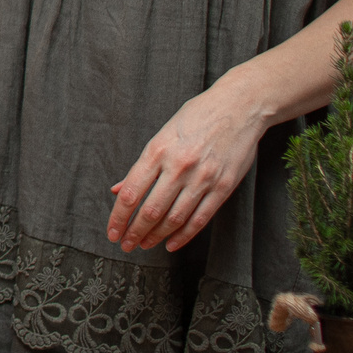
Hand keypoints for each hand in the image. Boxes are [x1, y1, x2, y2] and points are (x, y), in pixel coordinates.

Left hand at [107, 77, 268, 252]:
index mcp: (157, 150)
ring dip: (156, 237)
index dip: (119, 217)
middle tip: (126, 245)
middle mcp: (178, 166)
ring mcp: (203, 178)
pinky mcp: (223, 187)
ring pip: (174, 218)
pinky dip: (183, 236)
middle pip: (151, 210)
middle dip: (134, 232)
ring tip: (144, 245)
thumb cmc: (196, 118)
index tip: (112, 232)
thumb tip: (117, 190)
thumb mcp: (162, 135)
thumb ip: (141, 166)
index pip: (131, 193)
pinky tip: (171, 244)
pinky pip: (200, 219)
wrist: (239, 107)